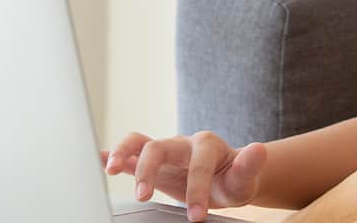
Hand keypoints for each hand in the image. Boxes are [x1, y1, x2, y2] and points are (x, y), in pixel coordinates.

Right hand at [100, 130, 267, 221]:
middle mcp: (181, 143)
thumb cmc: (233, 178)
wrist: (224, 175)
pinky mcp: (152, 162)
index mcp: (206, 145)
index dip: (197, 188)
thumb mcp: (245, 177)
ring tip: (109, 170)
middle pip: (158, 145)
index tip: (197, 215)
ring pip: (138, 142)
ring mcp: (165, 151)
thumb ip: (250, 165)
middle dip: (148, 170)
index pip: (198, 163)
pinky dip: (112, 154)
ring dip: (122, 152)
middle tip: (143, 197)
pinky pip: (130, 154)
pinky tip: (96, 159)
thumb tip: (259, 150)